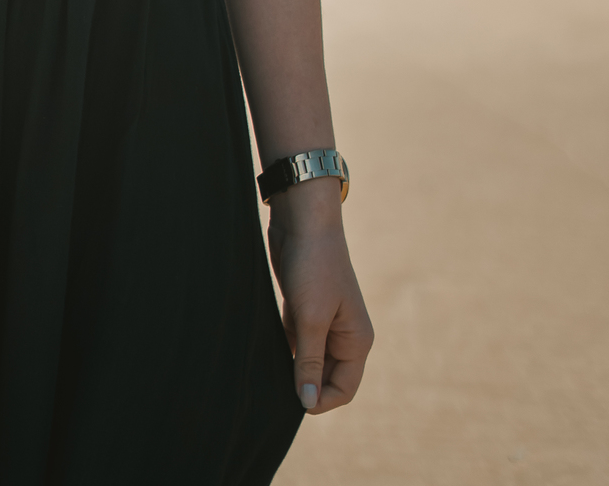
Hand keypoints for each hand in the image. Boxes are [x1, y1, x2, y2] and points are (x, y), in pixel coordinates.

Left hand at [267, 182, 373, 413]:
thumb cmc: (314, 266)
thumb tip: (308, 402)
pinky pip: (295, 341)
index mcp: (357, 340)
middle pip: (325, 377)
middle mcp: (344, 335)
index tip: (292, 401)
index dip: (321, 400)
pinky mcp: (303, 309)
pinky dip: (284, 348)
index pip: (344, 388)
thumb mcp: (312, 318)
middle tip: (274, 387)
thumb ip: (309, 361)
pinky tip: (265, 352)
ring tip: (268, 372)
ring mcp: (323, 322)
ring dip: (291, 366)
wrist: (302, 219)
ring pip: (308, 359)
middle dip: (304, 384)